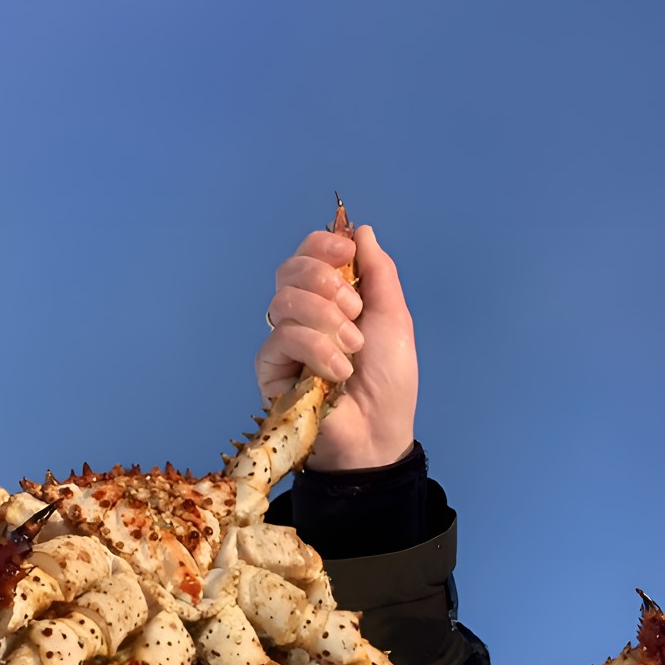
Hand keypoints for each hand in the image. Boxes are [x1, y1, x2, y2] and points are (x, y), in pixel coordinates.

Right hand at [256, 222, 417, 470]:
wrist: (379, 434)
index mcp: (330, 299)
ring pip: (285, 300)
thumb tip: (359, 231)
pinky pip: (282, 337)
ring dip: (326, 319)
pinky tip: (338, 372)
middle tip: (355, 310)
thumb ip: (378, 272)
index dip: (322, 246)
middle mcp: (302, 316)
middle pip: (290, 270)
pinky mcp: (270, 370)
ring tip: (353, 348)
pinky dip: (315, 348)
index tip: (346, 254)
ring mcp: (284, 343)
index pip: (309, 256)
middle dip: (325, 280)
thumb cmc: (389, 383)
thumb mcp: (394, 318)